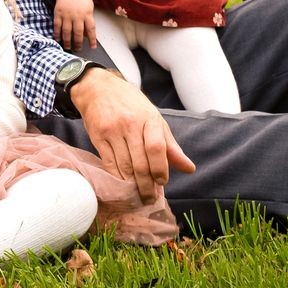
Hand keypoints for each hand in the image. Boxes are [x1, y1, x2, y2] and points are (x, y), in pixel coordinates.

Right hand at [51, 0, 96, 50]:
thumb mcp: (89, 8)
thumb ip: (88, 20)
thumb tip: (86, 35)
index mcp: (87, 14)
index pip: (91, 29)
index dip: (92, 39)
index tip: (92, 47)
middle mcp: (77, 15)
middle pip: (78, 33)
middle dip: (78, 43)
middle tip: (78, 49)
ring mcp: (67, 14)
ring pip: (67, 31)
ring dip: (67, 41)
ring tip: (68, 47)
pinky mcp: (58, 13)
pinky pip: (57, 26)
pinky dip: (57, 34)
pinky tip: (58, 39)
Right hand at [72, 66, 194, 201]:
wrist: (99, 89)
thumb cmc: (131, 105)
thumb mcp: (154, 119)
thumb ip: (171, 146)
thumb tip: (189, 169)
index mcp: (149, 119)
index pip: (157, 148)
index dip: (160, 169)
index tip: (162, 182)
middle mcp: (130, 125)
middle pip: (140, 163)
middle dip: (146, 185)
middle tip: (150, 199)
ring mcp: (112, 131)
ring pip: (124, 167)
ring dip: (132, 185)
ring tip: (138, 196)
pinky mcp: (98, 137)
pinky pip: (109, 164)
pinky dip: (117, 178)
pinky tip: (123, 185)